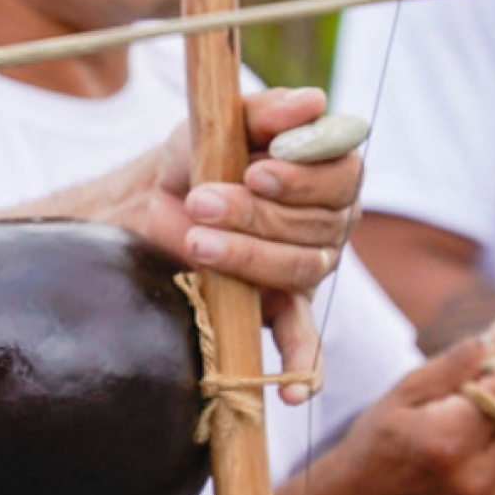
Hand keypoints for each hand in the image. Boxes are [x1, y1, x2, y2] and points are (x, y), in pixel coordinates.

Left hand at [145, 87, 362, 402]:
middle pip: (318, 227)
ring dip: (248, 256)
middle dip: (257, 215)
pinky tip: (294, 393)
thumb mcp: (222, 122)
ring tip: (197, 240)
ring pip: (300, 269)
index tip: (254, 171)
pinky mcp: (281, 307)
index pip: (343, 176)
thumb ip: (266, 112)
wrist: (152, 202)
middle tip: (202, 201)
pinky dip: (304, 368)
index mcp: (327, 170)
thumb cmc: (196, 155)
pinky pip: (304, 341)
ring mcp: (309, 267)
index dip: (303, 178)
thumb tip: (315, 102)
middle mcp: (330, 221)